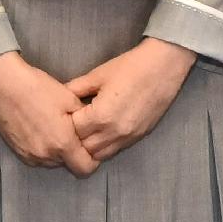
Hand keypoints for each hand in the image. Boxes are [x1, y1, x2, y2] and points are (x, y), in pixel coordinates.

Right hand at [0, 50, 98, 175]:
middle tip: (72, 132)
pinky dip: (43, 149)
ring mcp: (29, 155)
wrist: (4, 84)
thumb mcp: (69, 99)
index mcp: (62, 143)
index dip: (92, 160)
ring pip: (52, 162)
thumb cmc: (38, 88)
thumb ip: (84, 119)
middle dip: (73, 153)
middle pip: (68, 165)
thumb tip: (91, 127)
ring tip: (54, 129)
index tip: (91, 147)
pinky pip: (37, 158)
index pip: (85, 168)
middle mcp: (46, 155)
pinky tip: (40, 130)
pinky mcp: (17, 151)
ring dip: (57, 152)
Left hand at [67, 39, 196, 166]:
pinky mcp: (138, 137)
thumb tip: (58, 96)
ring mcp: (128, 138)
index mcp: (101, 116)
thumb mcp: (98, 75)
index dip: (65, 122)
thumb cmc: (131, 67)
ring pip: (99, 155)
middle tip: (72, 123)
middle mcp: (114, 132)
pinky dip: (104, 146)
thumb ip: (75, 88)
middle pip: (83, 148)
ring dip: (89, 146)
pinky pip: (115, 151)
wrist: (164, 66)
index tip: (63, 113)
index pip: (72, 131)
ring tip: (85, 130)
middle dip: (74, 137)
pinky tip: (101, 133)